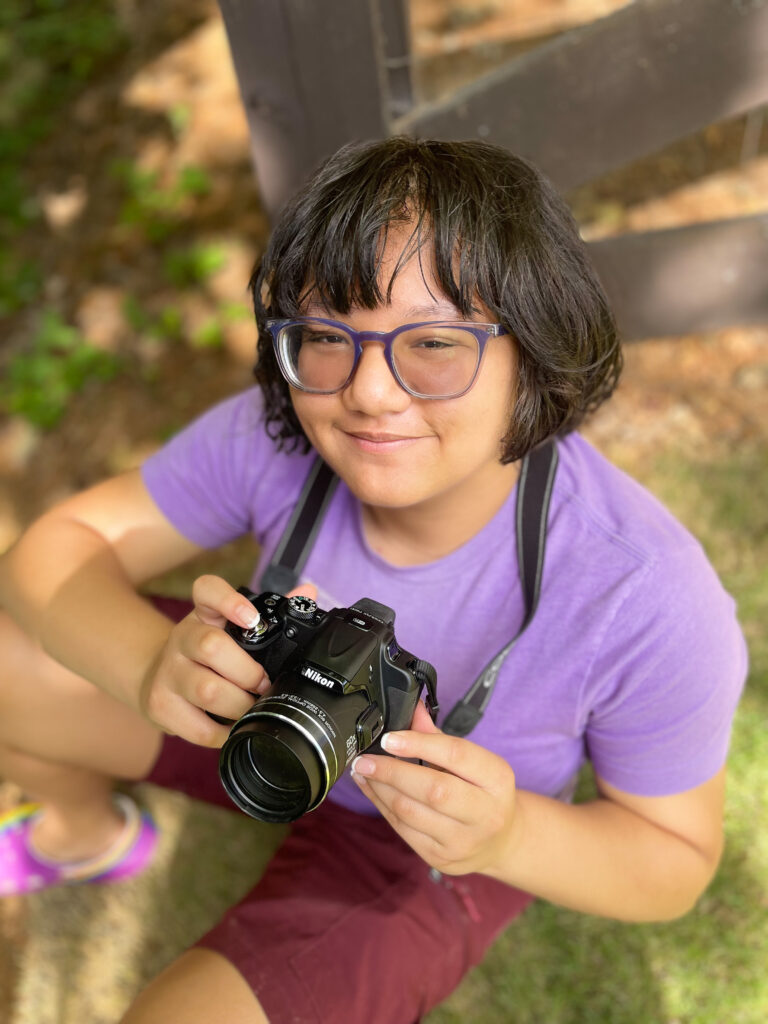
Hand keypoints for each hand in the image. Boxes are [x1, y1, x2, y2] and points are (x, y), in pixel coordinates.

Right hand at [139, 575, 316, 747]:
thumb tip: (308, 591)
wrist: (156, 677)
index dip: (229, 601)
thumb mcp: (231, 629)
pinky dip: (225, 734)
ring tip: (252, 709)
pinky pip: (199, 727)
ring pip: (207, 690)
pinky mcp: (160, 705)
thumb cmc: (207, 654)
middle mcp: (181, 638)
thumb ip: (271, 612)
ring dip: (240, 706)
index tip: (252, 618)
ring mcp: (167, 672)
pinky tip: (234, 729)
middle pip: (211, 647)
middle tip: (264, 685)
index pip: (207, 590)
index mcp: (204, 614)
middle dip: (248, 673)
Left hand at [351, 702, 518, 875]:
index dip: (418, 744)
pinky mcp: (440, 858)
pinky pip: (402, 829)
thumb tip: (411, 709)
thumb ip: (438, 738)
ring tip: (363, 770)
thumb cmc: (483, 792)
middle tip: (365, 759)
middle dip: (391, 771)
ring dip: (379, 788)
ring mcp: (462, 841)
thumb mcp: (473, 762)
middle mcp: (485, 813)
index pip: (456, 755)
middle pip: (433, 789)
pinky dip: (381, 805)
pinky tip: (371, 789)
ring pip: (410, 811)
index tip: (389, 738)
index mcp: (497, 779)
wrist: (501, 841)